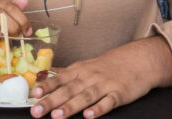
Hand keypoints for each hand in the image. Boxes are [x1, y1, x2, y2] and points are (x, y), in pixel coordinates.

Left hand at [30, 36, 171, 118]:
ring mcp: (104, 85)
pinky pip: (108, 102)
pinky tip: (90, 116)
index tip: (34, 93)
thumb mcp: (84, 65)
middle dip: (51, 101)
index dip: (46, 86)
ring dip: (71, 106)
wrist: (137, 60)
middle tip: (37, 111)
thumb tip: (45, 76)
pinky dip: (99, 109)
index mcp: (79, 70)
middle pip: (68, 90)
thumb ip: (65, 73)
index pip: (59, 78)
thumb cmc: (108, 65)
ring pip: (85, 96)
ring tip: (57, 116)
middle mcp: (89, 77)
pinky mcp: (119, 94)